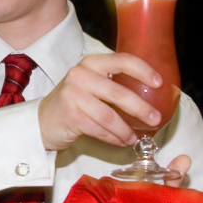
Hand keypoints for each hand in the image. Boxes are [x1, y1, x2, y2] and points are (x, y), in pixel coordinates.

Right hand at [38, 52, 162, 150]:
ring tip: (135, 137)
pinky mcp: (70, 116)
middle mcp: (80, 75)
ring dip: (126, 130)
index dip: (143, 70)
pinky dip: (114, 138)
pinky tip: (121, 141)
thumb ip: (112, 83)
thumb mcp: (91, 84)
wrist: (43, 120)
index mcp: (91, 63)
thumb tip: (149, 96)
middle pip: (118, 92)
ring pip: (109, 116)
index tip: (159, 83)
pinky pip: (100, 130)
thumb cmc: (74, 102)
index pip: (122, 60)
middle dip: (140, 108)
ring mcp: (73, 95)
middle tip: (155, 119)